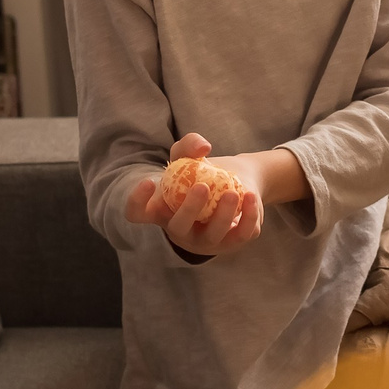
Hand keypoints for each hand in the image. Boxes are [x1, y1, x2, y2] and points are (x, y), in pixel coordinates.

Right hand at [124, 133, 266, 257]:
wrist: (234, 183)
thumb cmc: (200, 172)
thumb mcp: (189, 156)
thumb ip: (189, 145)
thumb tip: (203, 148)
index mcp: (161, 211)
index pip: (137, 213)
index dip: (136, 202)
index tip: (148, 181)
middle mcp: (180, 230)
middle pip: (178, 227)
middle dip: (189, 210)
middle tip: (201, 187)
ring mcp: (205, 241)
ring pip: (212, 236)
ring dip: (222, 216)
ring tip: (232, 192)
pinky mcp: (231, 243)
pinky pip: (240, 236)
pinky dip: (248, 218)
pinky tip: (251, 197)